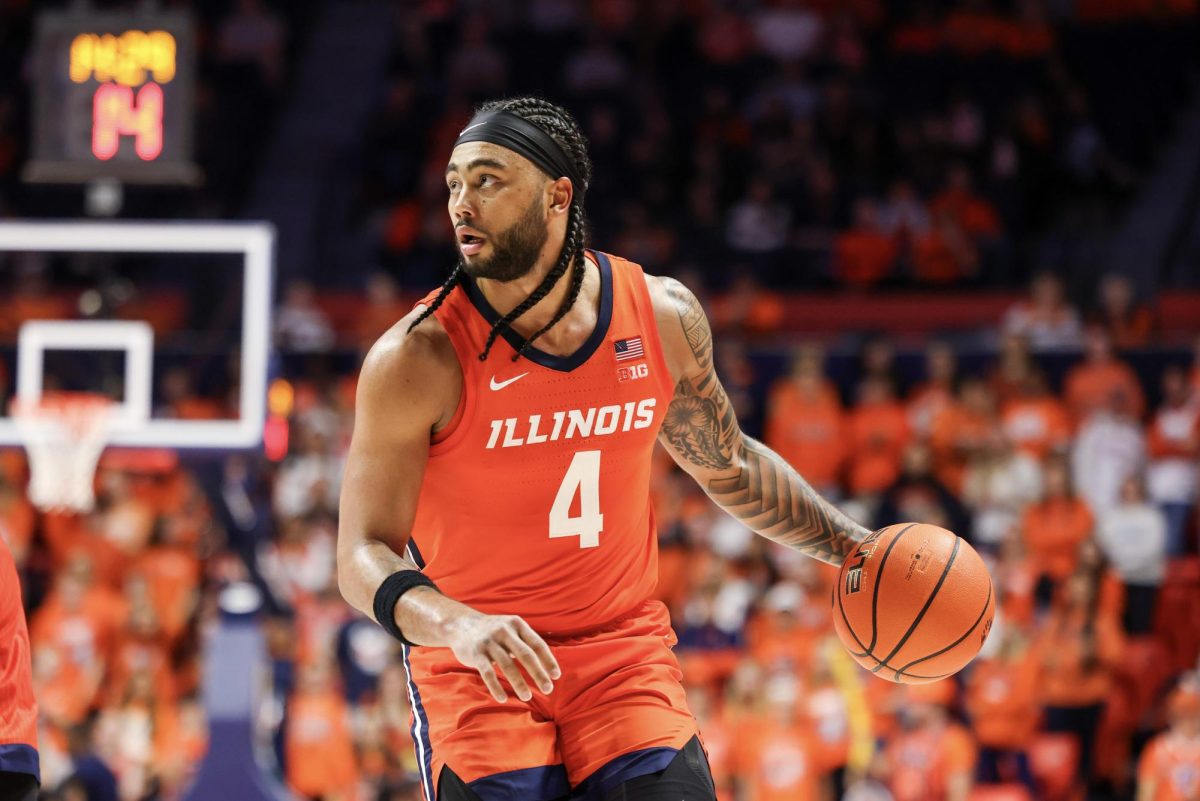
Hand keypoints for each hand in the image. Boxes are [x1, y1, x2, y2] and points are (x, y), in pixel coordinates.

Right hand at [445, 611, 560, 702]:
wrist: (461, 624)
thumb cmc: (493, 631)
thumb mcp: (511, 628)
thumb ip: (526, 642)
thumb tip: (547, 664)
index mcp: (517, 624)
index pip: (537, 644)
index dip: (548, 660)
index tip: (556, 676)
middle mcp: (504, 631)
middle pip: (526, 655)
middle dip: (538, 674)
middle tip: (549, 689)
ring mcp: (489, 642)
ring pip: (507, 666)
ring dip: (519, 683)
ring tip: (527, 697)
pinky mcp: (476, 653)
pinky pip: (487, 673)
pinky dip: (496, 687)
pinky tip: (503, 699)